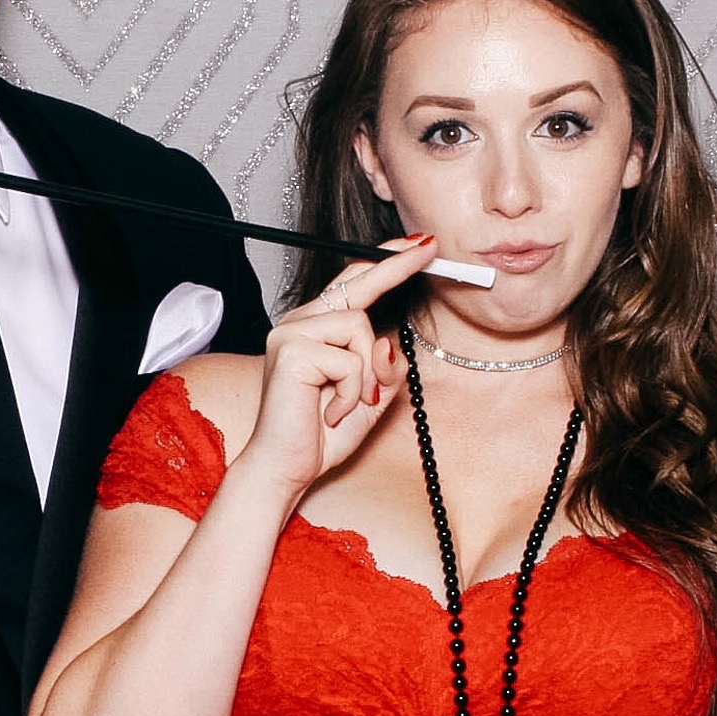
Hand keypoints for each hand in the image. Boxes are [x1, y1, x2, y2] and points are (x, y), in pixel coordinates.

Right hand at [232, 237, 437, 500]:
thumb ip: (384, 366)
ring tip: (346, 403)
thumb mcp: (370, 396)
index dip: (386, 263)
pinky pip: (348, 359)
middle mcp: (299, 324)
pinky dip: (351, 391)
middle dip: (396, 265)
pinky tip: (331, 412)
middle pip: (357, 284)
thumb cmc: (321, 434)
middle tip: (430, 248)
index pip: (352, 285)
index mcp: (314, 329)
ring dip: (365, 373)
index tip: (418, 246)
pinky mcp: (291, 352)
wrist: (286, 469)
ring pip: (358, 326)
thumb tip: (388, 338)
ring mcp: (291, 334)